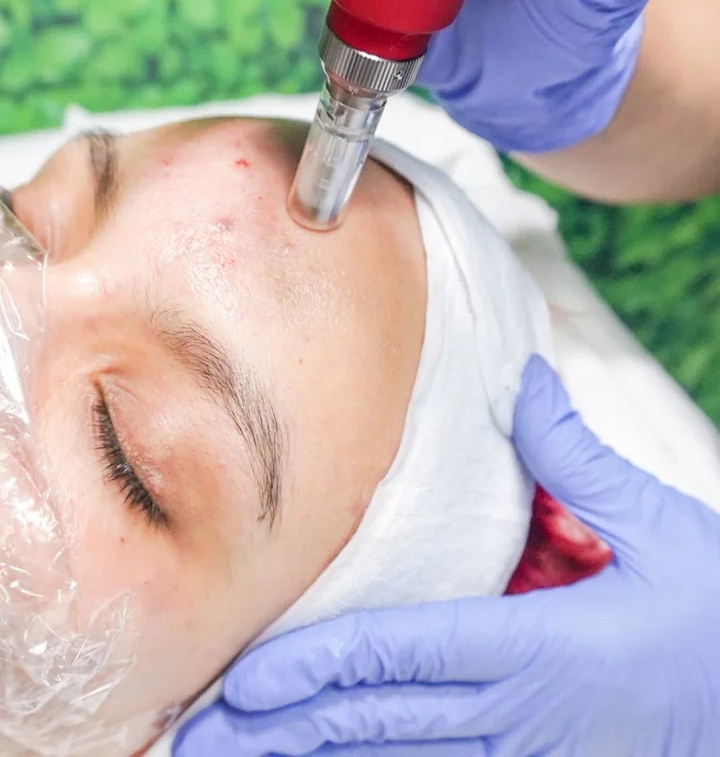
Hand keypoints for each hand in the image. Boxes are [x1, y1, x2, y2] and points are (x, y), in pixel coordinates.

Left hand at [174, 356, 719, 756]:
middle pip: (373, 724)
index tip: (244, 676)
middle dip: (279, 733)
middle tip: (197, 736)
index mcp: (536, 649)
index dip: (314, 666)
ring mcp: (519, 753)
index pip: (399, 654)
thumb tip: (524, 382)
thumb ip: (576, 454)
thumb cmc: (714, 620)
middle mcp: (514, 714)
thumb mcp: (658, 524)